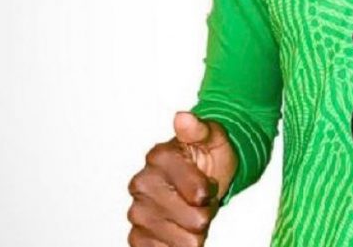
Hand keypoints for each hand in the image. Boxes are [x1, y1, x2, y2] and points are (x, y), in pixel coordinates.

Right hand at [127, 111, 237, 245]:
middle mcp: (142, 183)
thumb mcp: (214, 137)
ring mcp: (138, 210)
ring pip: (174, 238)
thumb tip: (183, 118)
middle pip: (187, 217)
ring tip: (193, 216)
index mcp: (159, 156)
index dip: (209, 192)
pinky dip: (174, 246)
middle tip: (203, 203)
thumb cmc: (208, 155)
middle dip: (203, 214)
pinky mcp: (138, 233)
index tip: (209, 186)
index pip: (197, 191)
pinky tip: (180, 234)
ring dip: (191, 233)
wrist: (203, 173)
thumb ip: (200, 129)